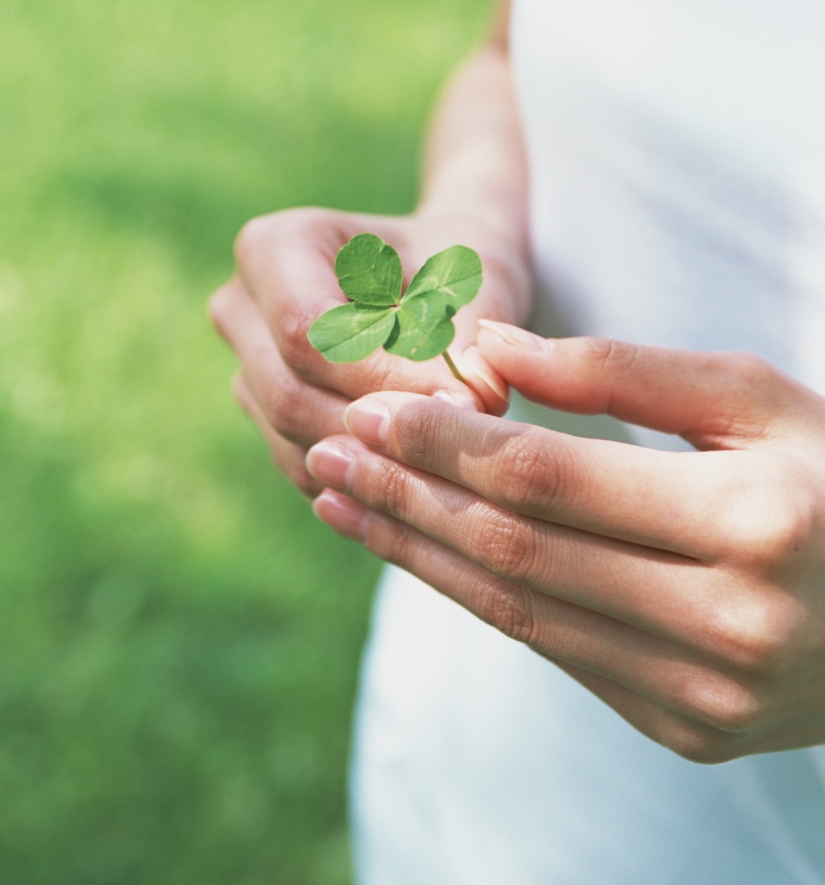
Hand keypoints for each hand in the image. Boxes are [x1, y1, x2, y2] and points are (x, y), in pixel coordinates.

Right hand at [208, 210, 528, 495]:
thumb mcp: (471, 285)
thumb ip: (470, 342)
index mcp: (275, 245)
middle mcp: (241, 306)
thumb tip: (471, 405)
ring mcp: (246, 364)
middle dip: (377, 426)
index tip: (464, 402)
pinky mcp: (264, 415)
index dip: (380, 378)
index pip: (308, 333)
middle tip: (463, 441)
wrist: (438, 274)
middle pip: (290, 393)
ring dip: (374, 460)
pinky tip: (425, 472)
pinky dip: (363, 479)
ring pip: (293, 439)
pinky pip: (302, 466)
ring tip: (454, 455)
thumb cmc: (454, 264)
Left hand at [305, 322, 824, 761]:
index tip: (369, 408)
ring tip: (342, 504)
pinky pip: (558, 656)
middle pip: (519, 553)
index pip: (552, 478)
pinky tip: (424, 553)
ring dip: (419, 555)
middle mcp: (731, 624)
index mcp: (754, 521)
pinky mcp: (689, 732)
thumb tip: (488, 347)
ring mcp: (709, 697)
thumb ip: (621, 368)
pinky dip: (479, 599)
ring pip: (522, 616)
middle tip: (326, 455)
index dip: (447, 441)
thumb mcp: (754, 395)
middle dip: (407, 497)